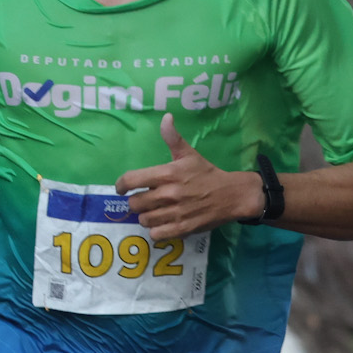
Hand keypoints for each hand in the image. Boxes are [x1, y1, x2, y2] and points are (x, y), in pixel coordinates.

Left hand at [117, 115, 262, 239]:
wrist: (232, 195)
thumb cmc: (207, 174)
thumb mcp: (190, 154)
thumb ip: (173, 137)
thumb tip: (166, 117)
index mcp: (167, 173)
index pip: (131, 180)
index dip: (121, 185)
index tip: (122, 188)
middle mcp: (168, 194)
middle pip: (134, 203)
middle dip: (137, 202)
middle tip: (145, 200)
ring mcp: (175, 213)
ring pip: (144, 220)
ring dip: (147, 216)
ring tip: (155, 212)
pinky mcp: (182, 228)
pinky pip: (156, 234)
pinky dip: (157, 230)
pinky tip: (163, 223)